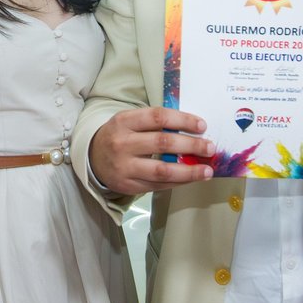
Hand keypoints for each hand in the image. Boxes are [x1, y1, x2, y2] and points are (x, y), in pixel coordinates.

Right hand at [89, 107, 214, 193]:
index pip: (158, 117)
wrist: (92, 158)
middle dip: (191, 145)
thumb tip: (192, 130)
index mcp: (124, 121)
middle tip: (210, 147)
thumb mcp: (129, 122)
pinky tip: (191, 178)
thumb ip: (154, 124)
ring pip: (162, 170)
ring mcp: (125, 167)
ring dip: (189, 171)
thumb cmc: (119, 136)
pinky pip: (158, 185)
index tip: (202, 126)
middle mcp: (122, 143)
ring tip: (207, 171)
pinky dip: (178, 182)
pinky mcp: (128, 185)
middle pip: (162, 143)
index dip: (182, 120)